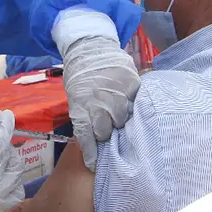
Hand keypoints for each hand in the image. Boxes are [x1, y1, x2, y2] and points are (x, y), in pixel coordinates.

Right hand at [0, 106, 24, 211]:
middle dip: (4, 140)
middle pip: (11, 156)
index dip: (5, 125)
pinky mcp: (0, 208)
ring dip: (9, 157)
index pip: (1, 142)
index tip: (4, 113)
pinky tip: (0, 170)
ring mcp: (1, 200)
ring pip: (16, 172)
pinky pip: (16, 188)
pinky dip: (12, 176)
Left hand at [61, 36, 139, 170]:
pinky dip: (132, 104)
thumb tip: (93, 143)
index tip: (94, 165)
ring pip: (123, 119)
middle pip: (107, 131)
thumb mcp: (75, 98)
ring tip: (119, 113)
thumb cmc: (80, 76)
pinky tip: (130, 102)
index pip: (87, 137)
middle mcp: (100, 102)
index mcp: (82, 107)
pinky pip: (136, 102)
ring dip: (120, 118)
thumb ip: (84, 118)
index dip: (92, 152)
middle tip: (108, 129)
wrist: (89, 46)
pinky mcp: (132, 84)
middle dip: (106, 132)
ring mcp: (117, 93)